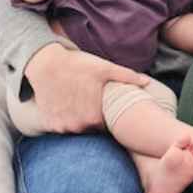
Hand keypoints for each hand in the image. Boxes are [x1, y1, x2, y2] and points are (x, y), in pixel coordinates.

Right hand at [23, 43, 150, 133]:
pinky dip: (63, 119)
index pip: (107, 126)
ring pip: (76, 128)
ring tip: (77, 102)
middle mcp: (78, 126)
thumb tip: (147, 82)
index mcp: (95, 117)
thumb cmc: (78, 65)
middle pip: (91, 129)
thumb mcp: (104, 68)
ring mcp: (62, 127)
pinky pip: (60, 127)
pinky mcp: (48, 124)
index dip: (107, 116)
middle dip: (92, 118)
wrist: (45, 63)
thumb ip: (127, 77)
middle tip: (89, 101)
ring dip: (78, 120)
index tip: (104, 106)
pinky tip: (65, 105)